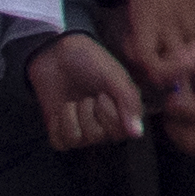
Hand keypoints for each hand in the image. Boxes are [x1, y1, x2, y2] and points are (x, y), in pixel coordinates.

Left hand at [28, 34, 145, 149]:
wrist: (57, 53)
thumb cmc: (90, 61)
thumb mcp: (115, 77)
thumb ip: (129, 103)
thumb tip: (137, 133)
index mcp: (122, 112)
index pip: (120, 133)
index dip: (109, 114)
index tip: (103, 94)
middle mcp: (104, 125)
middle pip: (97, 136)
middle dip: (88, 111)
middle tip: (88, 95)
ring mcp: (81, 129)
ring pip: (77, 139)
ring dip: (71, 115)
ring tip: (73, 100)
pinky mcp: (60, 132)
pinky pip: (60, 142)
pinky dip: (57, 124)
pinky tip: (61, 109)